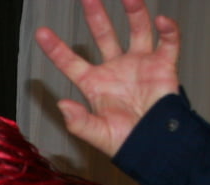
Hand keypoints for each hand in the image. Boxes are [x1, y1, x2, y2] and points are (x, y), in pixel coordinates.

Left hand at [34, 0, 180, 155]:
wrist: (155, 146)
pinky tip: (162, 19)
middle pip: (104, 36)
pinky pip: (168, 43)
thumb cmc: (125, 143)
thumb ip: (78, 121)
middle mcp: (116, 69)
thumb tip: (62, 104)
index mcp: (95, 84)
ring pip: (137, 30)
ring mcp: (139, 65)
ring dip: (134, 12)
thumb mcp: (96, 134)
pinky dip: (168, 31)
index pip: (70, 62)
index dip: (56, 48)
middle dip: (96, 17)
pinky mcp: (163, 66)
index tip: (41, 33)